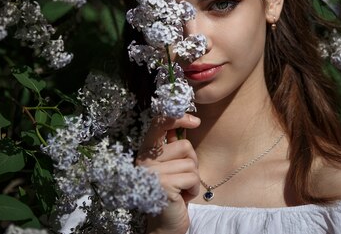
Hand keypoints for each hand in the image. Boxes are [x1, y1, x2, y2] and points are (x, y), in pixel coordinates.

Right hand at [136, 113, 200, 233]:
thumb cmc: (172, 193)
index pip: (158, 124)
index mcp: (145, 153)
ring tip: (181, 189)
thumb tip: (184, 121)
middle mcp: (145, 160)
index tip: (195, 120)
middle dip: (192, 162)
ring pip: (191, 163)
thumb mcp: (171, 167)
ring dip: (192, 178)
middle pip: (185, 145)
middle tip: (182, 178)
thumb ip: (173, 147)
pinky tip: (182, 198)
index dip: (177, 118)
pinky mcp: (164, 185)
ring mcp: (153, 173)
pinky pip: (193, 177)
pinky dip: (193, 189)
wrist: (165, 224)